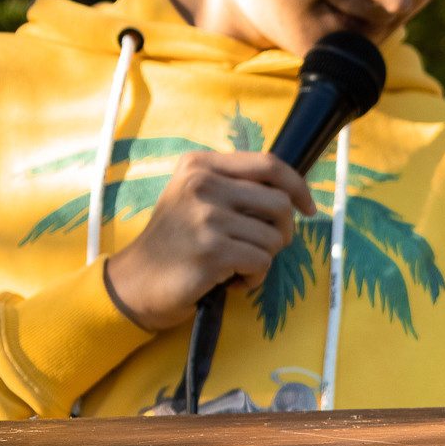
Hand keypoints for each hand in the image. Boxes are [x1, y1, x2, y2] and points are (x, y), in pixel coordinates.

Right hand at [104, 150, 318, 331]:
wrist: (137, 281)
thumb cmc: (177, 243)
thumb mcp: (196, 199)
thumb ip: (236, 187)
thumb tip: (292, 192)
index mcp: (200, 165)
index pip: (269, 164)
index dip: (298, 187)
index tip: (308, 208)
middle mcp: (202, 184)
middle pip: (281, 204)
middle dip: (282, 232)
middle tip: (260, 248)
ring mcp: (206, 217)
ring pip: (274, 238)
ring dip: (263, 259)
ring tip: (235, 265)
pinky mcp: (212, 250)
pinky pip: (262, 263)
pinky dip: (254, 279)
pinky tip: (229, 280)